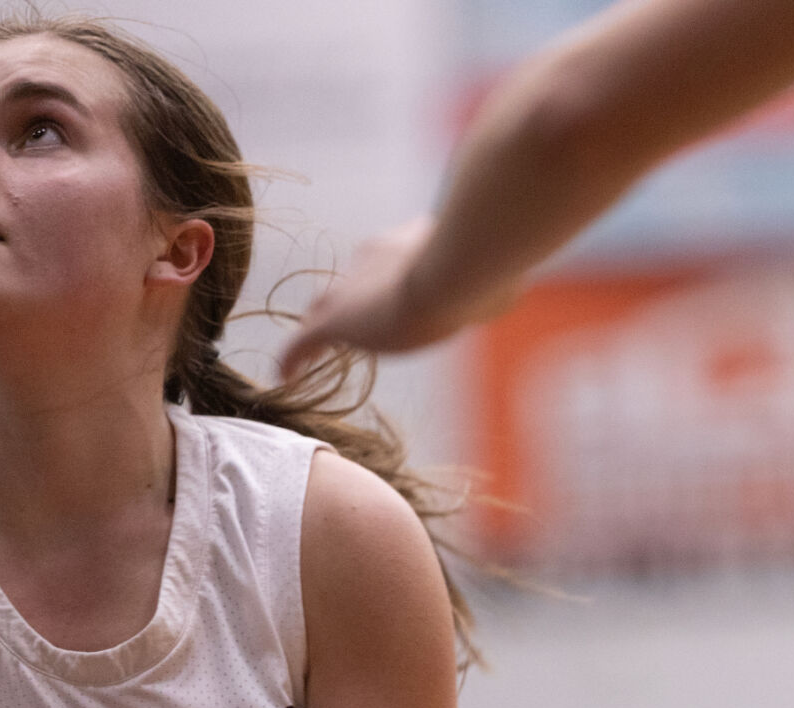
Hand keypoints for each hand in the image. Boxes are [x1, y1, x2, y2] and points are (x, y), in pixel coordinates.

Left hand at [279, 217, 486, 378]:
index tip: (389, 297)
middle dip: (345, 304)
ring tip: (308, 353)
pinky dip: (293, 359)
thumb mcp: (492, 273)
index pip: (383, 264)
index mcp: (406, 244)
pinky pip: (302, 342)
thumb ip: (491, 280)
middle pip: (348, 284)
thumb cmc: (482, 271)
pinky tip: (284, 377)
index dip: (383, 283)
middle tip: (341, 328)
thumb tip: (509, 287)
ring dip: (320, 330)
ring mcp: (351, 290)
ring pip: (323, 310)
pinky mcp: (334, 322)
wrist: (456, 270)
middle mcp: (372, 258)